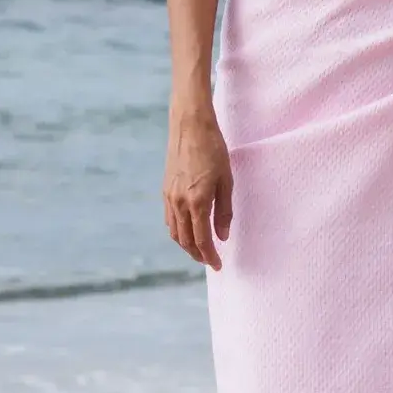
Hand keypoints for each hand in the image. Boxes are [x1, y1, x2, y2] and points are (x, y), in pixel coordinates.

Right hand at [164, 110, 233, 270]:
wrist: (190, 126)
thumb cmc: (213, 150)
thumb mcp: (226, 180)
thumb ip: (224, 211)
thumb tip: (223, 236)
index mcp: (197, 202)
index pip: (202, 240)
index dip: (210, 256)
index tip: (218, 265)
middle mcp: (179, 203)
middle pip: (186, 241)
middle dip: (198, 255)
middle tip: (210, 261)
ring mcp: (169, 197)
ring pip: (175, 232)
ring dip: (186, 245)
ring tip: (200, 250)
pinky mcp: (165, 190)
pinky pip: (169, 219)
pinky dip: (178, 231)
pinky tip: (188, 230)